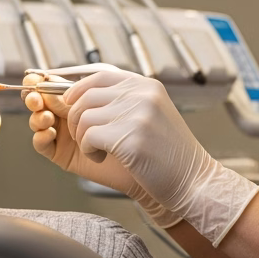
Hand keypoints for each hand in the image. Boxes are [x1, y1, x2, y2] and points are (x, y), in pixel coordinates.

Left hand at [23, 72, 178, 226]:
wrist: (193, 182)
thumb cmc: (165, 155)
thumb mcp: (147, 116)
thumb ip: (119, 102)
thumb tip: (69, 95)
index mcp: (145, 85)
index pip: (98, 75)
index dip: (75, 88)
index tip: (65, 101)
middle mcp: (141, 93)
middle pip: (84, 97)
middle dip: (75, 120)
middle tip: (86, 139)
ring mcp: (137, 113)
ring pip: (83, 117)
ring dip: (82, 138)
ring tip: (98, 151)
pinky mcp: (130, 137)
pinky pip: (88, 137)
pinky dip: (89, 151)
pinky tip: (103, 158)